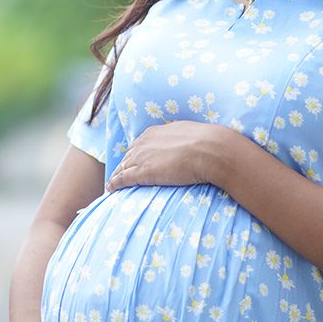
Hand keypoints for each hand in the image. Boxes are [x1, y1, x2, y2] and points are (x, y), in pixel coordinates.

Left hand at [106, 121, 226, 192]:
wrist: (211, 150)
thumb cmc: (208, 143)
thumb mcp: (190, 135)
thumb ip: (182, 140)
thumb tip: (188, 144)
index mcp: (155, 132)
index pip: (139, 144)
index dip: (136, 154)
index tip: (135, 161)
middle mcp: (145, 142)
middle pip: (128, 155)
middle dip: (124, 164)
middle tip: (122, 174)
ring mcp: (142, 157)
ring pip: (123, 167)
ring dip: (117, 175)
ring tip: (113, 184)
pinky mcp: (143, 172)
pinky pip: (123, 178)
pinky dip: (115, 183)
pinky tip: (111, 189)